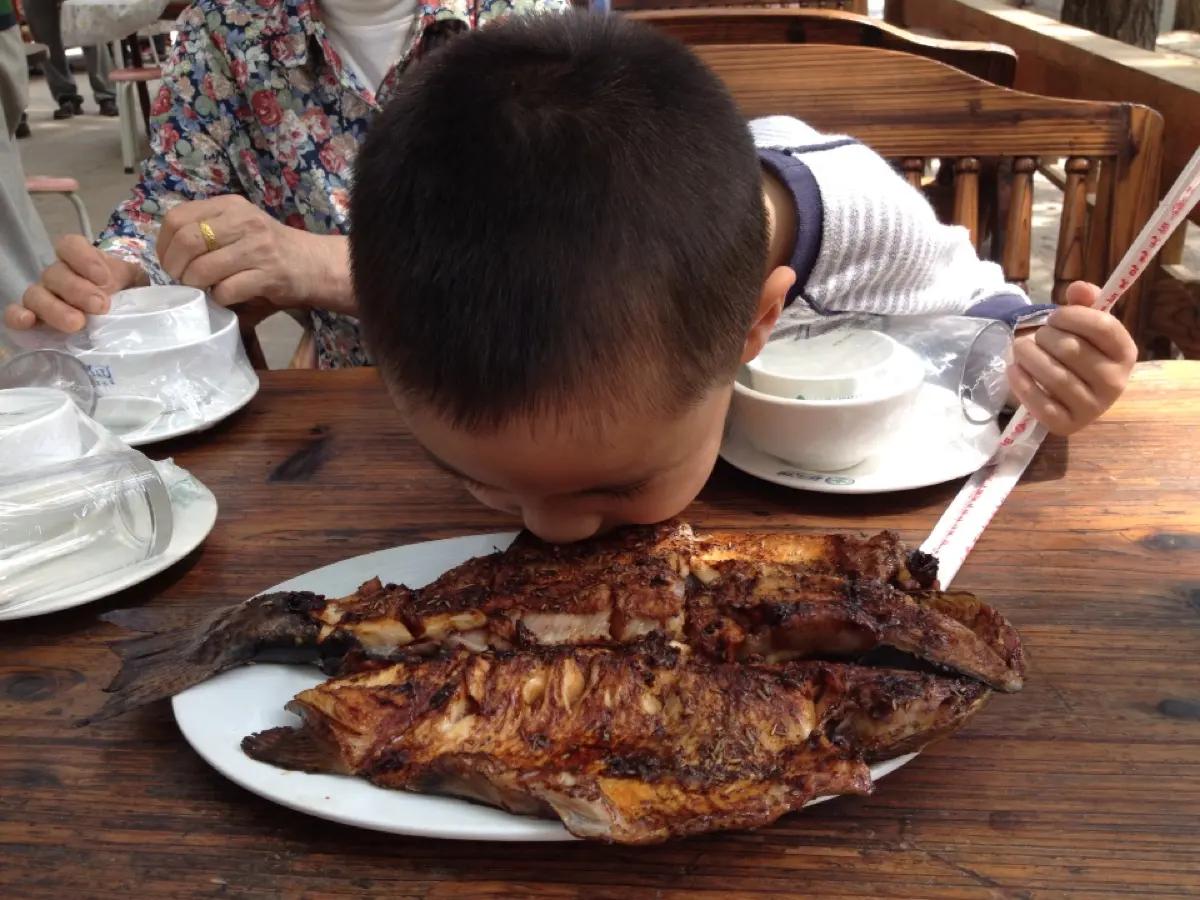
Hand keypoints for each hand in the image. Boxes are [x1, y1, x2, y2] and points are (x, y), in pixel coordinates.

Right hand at [4, 236, 146, 332]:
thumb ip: (136, 278)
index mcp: (82, 261)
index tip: (105, 278)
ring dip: (55, 308)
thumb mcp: (137, 284)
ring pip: (36, 294)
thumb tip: (151, 282)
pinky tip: (28, 322)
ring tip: (77, 323)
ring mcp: (44, 296)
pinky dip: (18, 316)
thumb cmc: (129, 299)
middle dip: (77, 289)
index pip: (70, 245)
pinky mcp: (35, 319)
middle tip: (100, 306)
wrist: (122, 325)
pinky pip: (16, 313)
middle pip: (55, 273)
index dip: (84, 258)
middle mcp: (59, 275)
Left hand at [156, 196, 352, 316]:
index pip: (177, 218)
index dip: (164, 245)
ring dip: (195, 285)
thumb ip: (208, 231)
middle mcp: (243, 221)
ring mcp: (257, 247)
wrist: (315, 264)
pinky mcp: (269, 275)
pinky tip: (225, 298)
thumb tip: (168, 255)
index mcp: (230, 206)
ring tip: (202, 290)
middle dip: (175, 268)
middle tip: (182, 280)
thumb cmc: (270, 249)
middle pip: (186, 242)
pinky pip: (226, 290)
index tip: (170, 262)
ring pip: (203, 268)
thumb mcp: (239, 227)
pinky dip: (218, 299)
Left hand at [1009, 281, 1137, 434]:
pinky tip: (1013, 370)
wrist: (1074, 396)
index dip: (1072, 316)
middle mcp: (1115, 382)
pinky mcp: (1068, 425)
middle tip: (1035, 336)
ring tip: (1020, 349)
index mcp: (1125, 353)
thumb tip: (1078, 288)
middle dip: (1044, 337)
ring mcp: (1093, 408)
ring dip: (1028, 357)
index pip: (1102, 327)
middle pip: (1071, 350)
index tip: (1054, 317)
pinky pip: (1041, 404)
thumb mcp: (1087, 327)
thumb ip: (1084, 303)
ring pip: (1054, 376)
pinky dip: (1022, 384)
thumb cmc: (1081, 354)